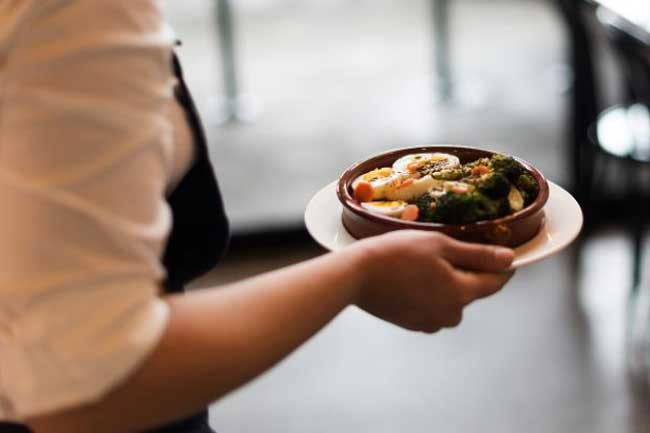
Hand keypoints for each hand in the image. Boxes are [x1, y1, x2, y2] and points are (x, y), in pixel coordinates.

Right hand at [350, 230, 514, 332]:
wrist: (355, 275)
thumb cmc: (396, 254)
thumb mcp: (440, 245)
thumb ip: (478, 255)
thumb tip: (510, 260)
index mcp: (461, 293)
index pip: (495, 282)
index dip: (502, 266)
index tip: (503, 252)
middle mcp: (449, 315)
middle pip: (471, 290)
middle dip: (466, 271)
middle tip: (447, 249)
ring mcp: (430, 322)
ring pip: (450, 299)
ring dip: (445, 283)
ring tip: (424, 262)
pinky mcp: (412, 324)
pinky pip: (431, 307)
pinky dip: (428, 293)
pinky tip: (411, 277)